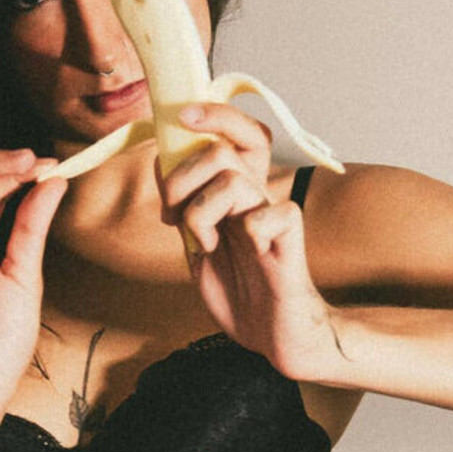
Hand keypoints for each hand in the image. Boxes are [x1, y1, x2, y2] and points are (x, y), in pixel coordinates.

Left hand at [158, 104, 341, 379]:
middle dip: (180, 180)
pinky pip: (268, 216)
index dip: (212, 115)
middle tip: (173, 215)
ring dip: (203, 213)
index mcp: (233, 193)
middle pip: (220, 151)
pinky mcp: (289, 240)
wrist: (273, 337)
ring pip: (234, 180)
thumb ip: (183, 208)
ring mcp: (271, 216)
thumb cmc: (239, 291)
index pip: (231, 134)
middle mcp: (254, 196)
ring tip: (205, 243)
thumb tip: (163, 163)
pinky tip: (247, 255)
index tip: (179, 118)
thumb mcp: (196, 246)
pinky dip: (247, 235)